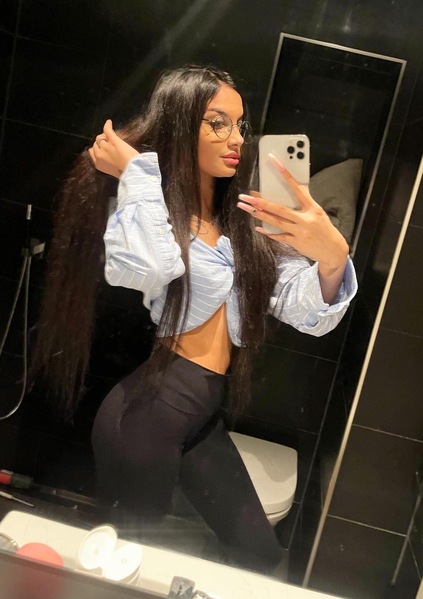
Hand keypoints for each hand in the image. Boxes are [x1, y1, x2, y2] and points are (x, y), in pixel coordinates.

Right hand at [88, 119, 138, 177]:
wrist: (132, 170)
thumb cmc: (126, 172)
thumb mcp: (113, 172)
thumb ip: (108, 164)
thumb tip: (111, 159)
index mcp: (98, 164)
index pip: (92, 152)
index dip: (97, 148)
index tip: (101, 148)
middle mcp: (99, 155)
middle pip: (96, 144)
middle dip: (101, 142)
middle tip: (109, 143)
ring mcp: (105, 147)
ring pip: (100, 137)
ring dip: (104, 136)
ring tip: (110, 137)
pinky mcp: (113, 140)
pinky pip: (107, 130)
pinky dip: (108, 125)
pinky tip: (109, 122)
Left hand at [237, 153, 348, 273]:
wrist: (333, 250)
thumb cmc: (323, 228)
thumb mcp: (317, 212)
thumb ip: (304, 203)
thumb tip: (287, 193)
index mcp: (312, 207)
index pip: (297, 187)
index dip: (285, 173)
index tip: (274, 162)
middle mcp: (305, 218)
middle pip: (279, 208)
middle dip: (261, 202)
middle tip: (246, 196)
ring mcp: (300, 231)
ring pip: (276, 222)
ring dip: (259, 215)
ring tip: (246, 207)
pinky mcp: (296, 242)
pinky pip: (279, 236)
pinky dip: (268, 232)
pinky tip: (257, 227)